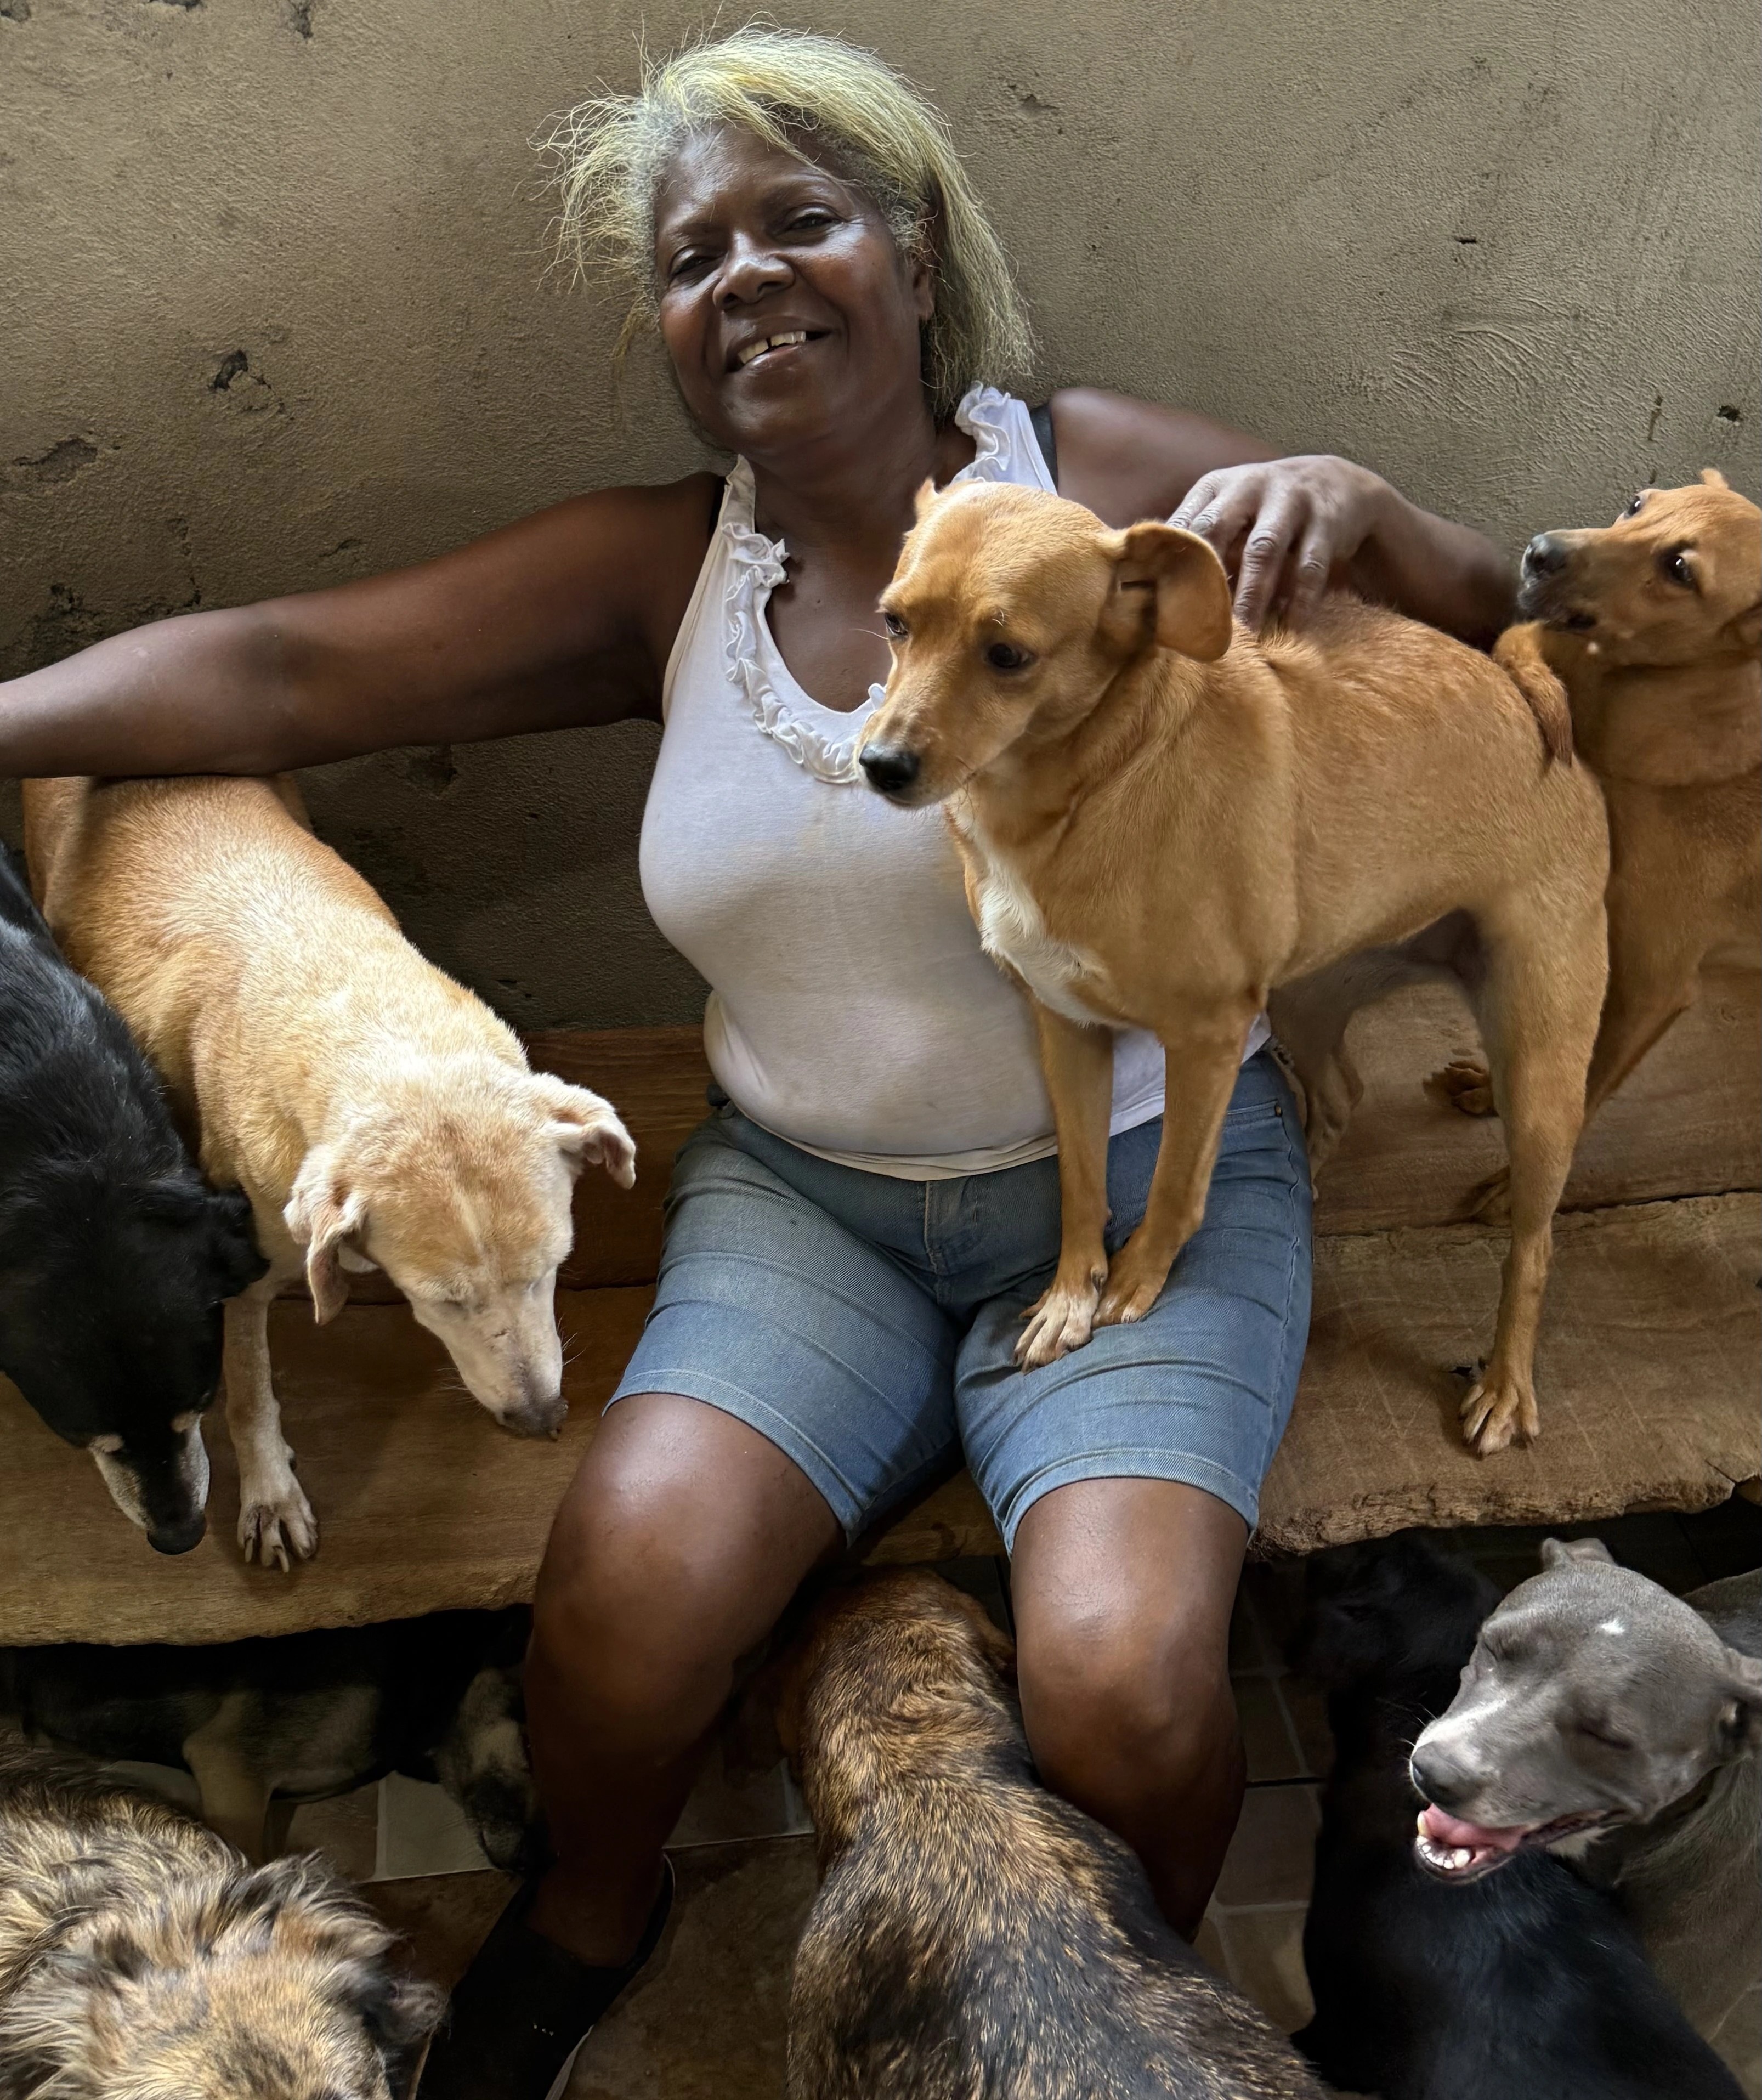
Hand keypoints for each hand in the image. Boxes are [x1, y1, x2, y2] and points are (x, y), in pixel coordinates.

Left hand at [1168, 455, 1394, 630]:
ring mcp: (1290, 500)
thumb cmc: (1265, 510)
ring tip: (1240, 635)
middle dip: (1202, 577)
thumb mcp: (1228, 510)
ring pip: (1262, 551)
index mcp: (1215, 487)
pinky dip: (1300, 599)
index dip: (1166, 563)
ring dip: (1249, 595)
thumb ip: (1195, 541)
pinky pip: (1310, 565)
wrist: (1338, 482)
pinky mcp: (1326, 520)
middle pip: (1216, 530)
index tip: (1154, 604)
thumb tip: (1146, 588)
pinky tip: (1290, 626)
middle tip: (1190, 623)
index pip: (1182, 524)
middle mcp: (1249, 486)